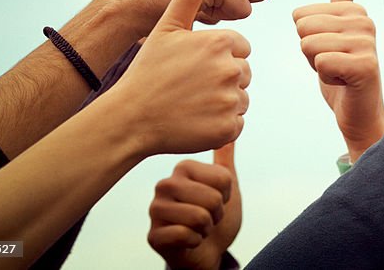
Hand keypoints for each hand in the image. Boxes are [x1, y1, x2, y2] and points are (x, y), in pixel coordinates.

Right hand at [108, 0, 251, 155]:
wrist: (129, 118)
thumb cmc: (147, 71)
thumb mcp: (166, 28)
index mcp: (221, 42)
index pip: (239, 48)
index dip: (217, 57)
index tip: (192, 66)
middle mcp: (231, 69)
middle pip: (243, 73)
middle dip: (222, 80)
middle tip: (190, 86)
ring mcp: (230, 100)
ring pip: (241, 99)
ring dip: (222, 103)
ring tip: (191, 103)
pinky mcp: (228, 127)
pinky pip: (236, 125)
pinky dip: (220, 126)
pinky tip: (195, 120)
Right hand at [148, 143, 241, 269]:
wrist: (207, 251)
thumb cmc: (216, 216)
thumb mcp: (226, 185)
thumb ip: (225, 159)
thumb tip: (230, 131)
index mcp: (182, 168)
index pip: (223, 178)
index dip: (226, 195)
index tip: (216, 200)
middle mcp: (164, 185)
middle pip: (212, 197)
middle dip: (217, 213)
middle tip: (207, 216)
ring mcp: (155, 210)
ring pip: (199, 216)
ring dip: (206, 228)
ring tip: (198, 227)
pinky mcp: (153, 236)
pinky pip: (186, 235)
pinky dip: (195, 242)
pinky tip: (187, 241)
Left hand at [294, 0, 383, 160]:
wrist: (359, 112)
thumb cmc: (343, 73)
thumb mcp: (336, 34)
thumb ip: (340, 3)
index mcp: (356, 10)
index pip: (301, 16)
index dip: (307, 39)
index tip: (330, 52)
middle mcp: (366, 22)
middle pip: (304, 28)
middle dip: (310, 52)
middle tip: (333, 64)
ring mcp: (368, 43)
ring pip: (310, 45)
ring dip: (317, 66)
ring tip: (339, 72)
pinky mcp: (366, 66)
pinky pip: (321, 62)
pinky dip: (326, 78)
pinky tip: (344, 83)